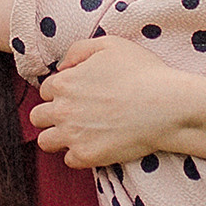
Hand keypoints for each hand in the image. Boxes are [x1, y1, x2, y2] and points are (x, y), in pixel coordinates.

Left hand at [28, 34, 190, 164]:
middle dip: (52, 115)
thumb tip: (62, 67)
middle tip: (74, 115)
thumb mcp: (110, 45)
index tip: (79, 95)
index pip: (46, 90)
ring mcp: (72, 135)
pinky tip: (94, 145)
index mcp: (64, 83)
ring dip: (58, 137)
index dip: (62, 91)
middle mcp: (62, 110)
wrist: (167, 106)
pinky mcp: (86, 156)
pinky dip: (78, 154)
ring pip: (45, 142)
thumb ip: (79, 50)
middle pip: (38, 117)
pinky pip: (68, 160)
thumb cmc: (143, 73)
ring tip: (77, 133)